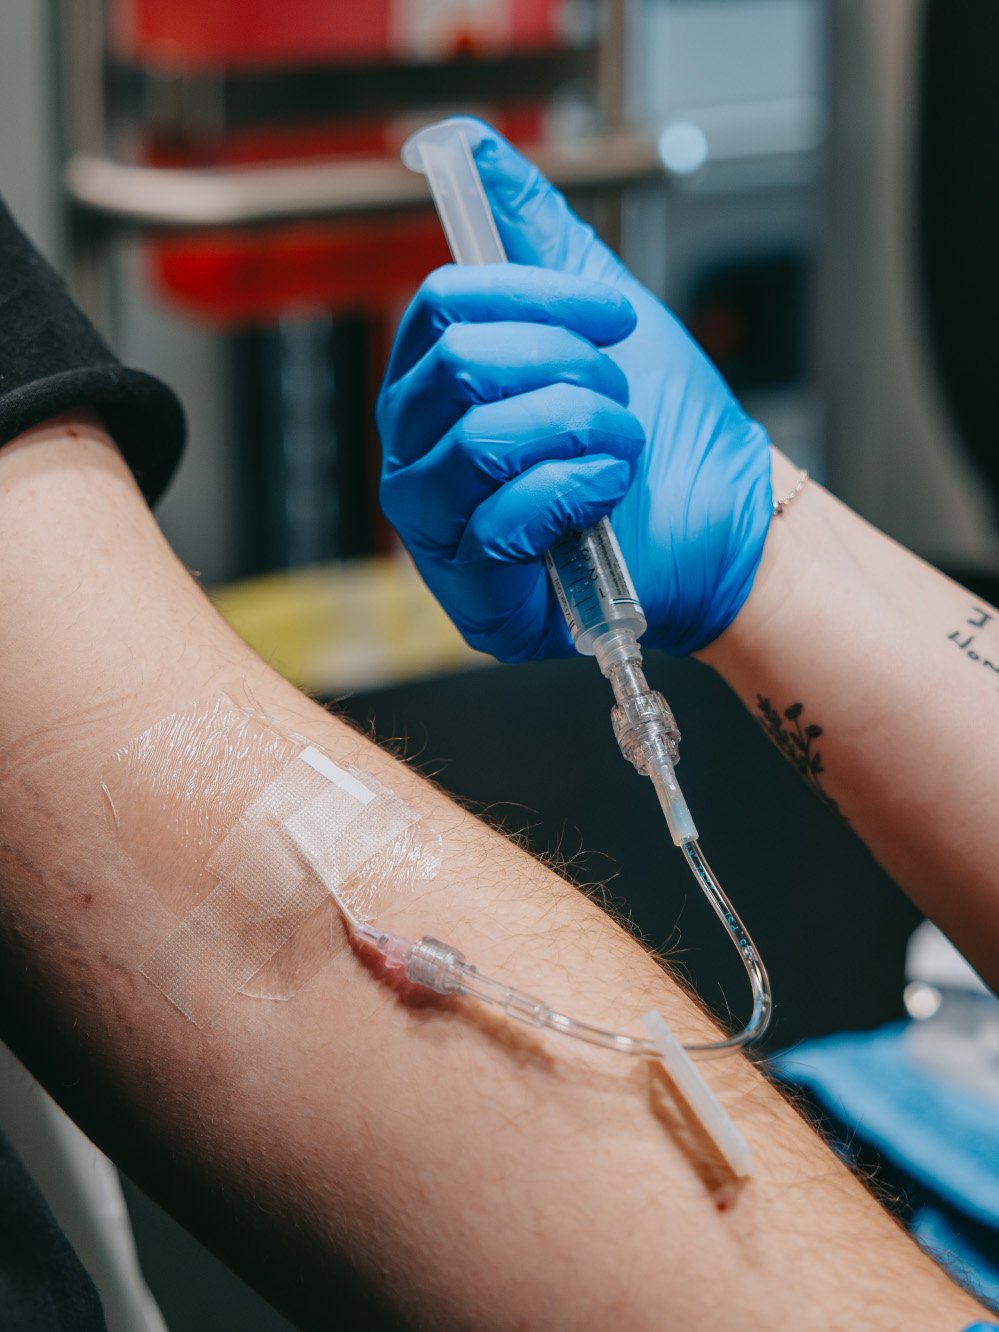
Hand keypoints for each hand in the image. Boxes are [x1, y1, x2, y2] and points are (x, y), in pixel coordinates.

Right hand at [378, 120, 772, 660]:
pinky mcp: (476, 603)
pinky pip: (501, 519)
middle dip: (566, 367)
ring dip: (580, 427)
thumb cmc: (665, 427)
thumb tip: (464, 138)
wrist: (727, 522)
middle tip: (618, 395)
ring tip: (621, 446)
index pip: (441, 306)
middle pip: (457, 365)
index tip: (613, 315)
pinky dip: (577, 491)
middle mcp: (418, 459)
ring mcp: (439, 535)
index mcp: (436, 390)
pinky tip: (608, 497)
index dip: (533, 298)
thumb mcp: (598, 310)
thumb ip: (531, 229)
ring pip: (477, 440)